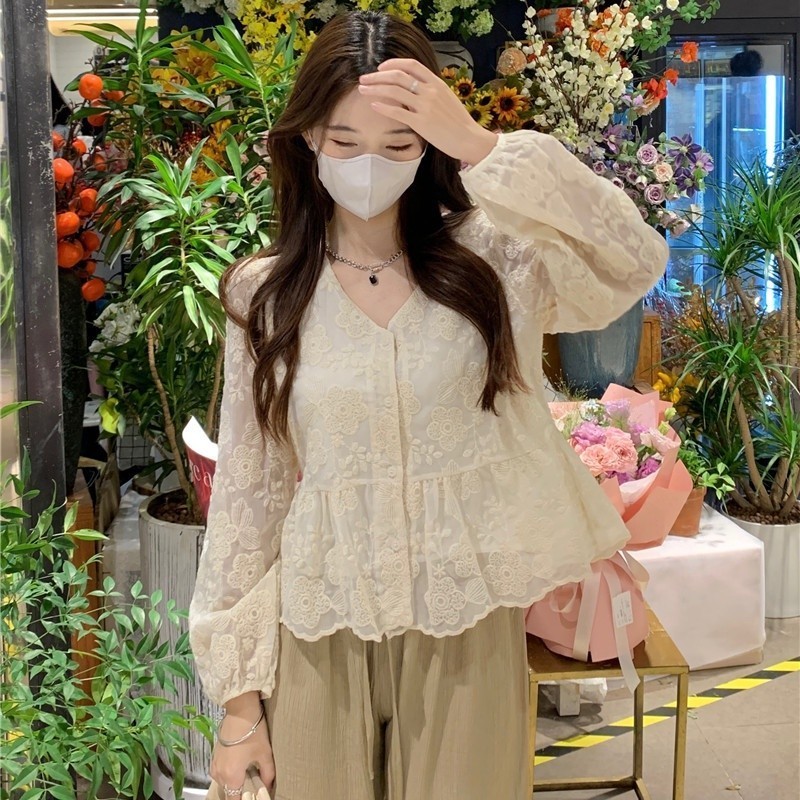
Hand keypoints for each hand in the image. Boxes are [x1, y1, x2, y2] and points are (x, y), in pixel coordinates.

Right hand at [210, 704, 274, 797]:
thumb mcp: (265, 754)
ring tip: (248, 774)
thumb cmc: (253, 731)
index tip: (252, 795)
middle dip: (239, 792)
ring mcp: (215, 764)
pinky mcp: (214, 756)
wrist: (240, 710)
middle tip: (253, 784)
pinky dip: (228, 773)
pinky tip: (240, 764)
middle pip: (228, 792)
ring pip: (223, 783)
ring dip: (233, 782)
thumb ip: (267, 774)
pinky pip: (220, 773)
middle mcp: (219, 773)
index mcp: (231, 776)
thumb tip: (268, 786)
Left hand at [358, 58, 497, 165]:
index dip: (393, 64)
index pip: (412, 65)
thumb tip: (411, 91)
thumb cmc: (458, 123)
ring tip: (362, 90)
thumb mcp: (446, 100)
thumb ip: (430, 93)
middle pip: (398, 76)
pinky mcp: (421, 123)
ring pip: (394, 91)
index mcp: (437, 83)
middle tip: (364, 78)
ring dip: (375, 88)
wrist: (469, 139)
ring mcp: (425, 106)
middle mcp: (430, 91)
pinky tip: (373, 106)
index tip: (381, 68)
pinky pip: (397, 111)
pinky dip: (383, 107)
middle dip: (377, 76)